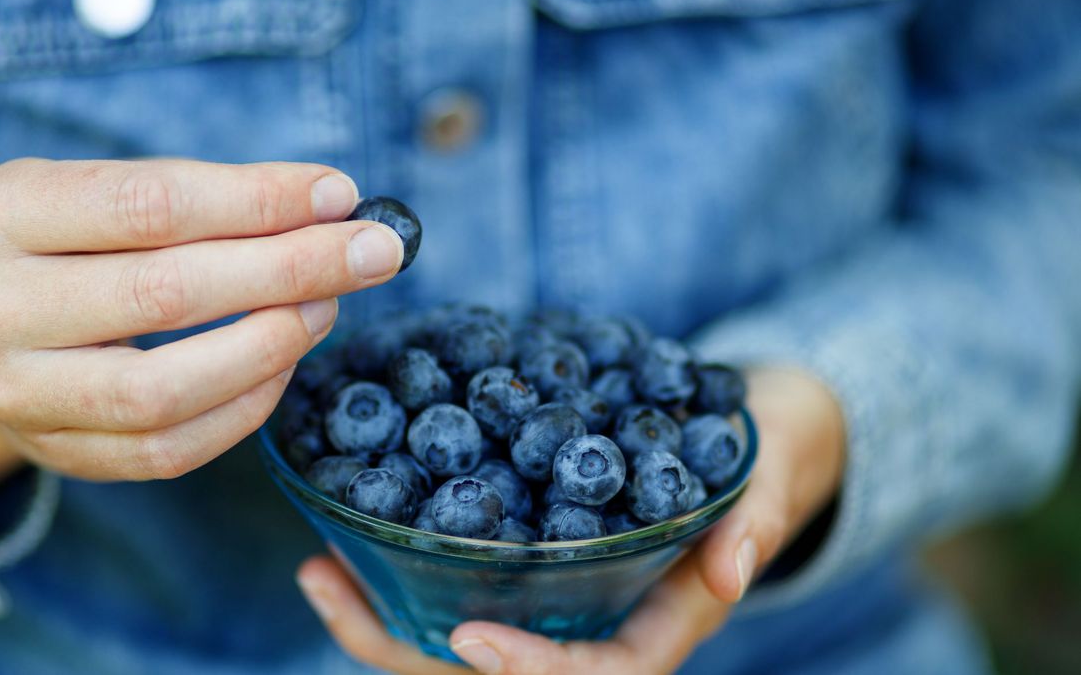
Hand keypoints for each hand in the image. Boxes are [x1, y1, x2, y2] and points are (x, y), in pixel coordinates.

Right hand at [0, 158, 402, 509]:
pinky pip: (170, 448)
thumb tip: (334, 207)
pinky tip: (286, 364)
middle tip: (372, 253)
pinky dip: (246, 407)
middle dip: (291, 268)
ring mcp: (17, 392)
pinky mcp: (58, 452)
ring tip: (327, 307)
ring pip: (165, 387)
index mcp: (3, 212)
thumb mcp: (113, 193)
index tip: (341, 195)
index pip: (151, 204)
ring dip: (271, 345)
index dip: (259, 201)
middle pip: (165, 292)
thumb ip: (212, 198)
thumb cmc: (78, 245)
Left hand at [295, 367, 845, 673]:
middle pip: (491, 672)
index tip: (468, 639)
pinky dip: (400, 565)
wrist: (743, 431)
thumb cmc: (759, 455)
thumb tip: (735, 572)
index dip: (528, 670)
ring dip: (382, 613)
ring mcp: (553, 598)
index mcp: (652, 628)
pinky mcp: (527, 560)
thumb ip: (752, 522)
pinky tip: (349, 531)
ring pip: (457, 634)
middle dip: (407, 647)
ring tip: (316, 567)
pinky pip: (456, 581)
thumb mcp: (765, 478)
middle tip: (331, 587)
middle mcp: (590, 624)